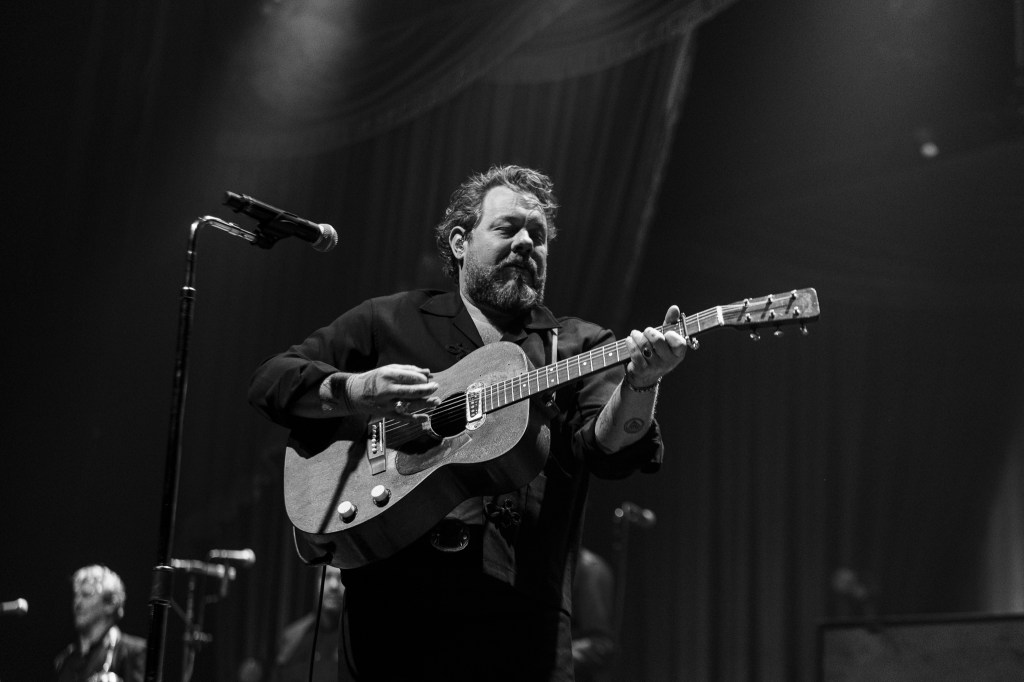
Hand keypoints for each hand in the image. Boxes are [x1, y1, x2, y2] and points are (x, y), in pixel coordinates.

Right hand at [326, 364, 440, 417]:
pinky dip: (414, 419)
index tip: (429, 379)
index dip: (422, 379)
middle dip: (426, 390)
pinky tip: (425, 418)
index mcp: (388, 376)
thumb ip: (408, 370)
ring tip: (436, 401)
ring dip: (424, 404)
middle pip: (411, 391)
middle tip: (436, 387)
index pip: (409, 377)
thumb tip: (427, 372)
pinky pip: (402, 417)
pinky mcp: (386, 414)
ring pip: (409, 405)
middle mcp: (387, 390)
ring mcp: (387, 404)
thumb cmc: (375, 379)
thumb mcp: (388, 369)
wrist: (354, 393)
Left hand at [625, 305, 688, 387]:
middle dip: (649, 332)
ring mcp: (655, 367)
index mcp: (678, 354)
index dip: (671, 335)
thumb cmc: (658, 352)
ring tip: (634, 334)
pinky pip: (635, 353)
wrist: (646, 376)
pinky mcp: (642, 370)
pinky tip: (629, 340)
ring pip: (644, 345)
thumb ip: (671, 323)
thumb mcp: (666, 338)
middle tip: (646, 331)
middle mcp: (668, 362)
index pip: (679, 343)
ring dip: (637, 336)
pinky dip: (630, 343)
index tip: (666, 333)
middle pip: (658, 341)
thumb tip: (674, 308)